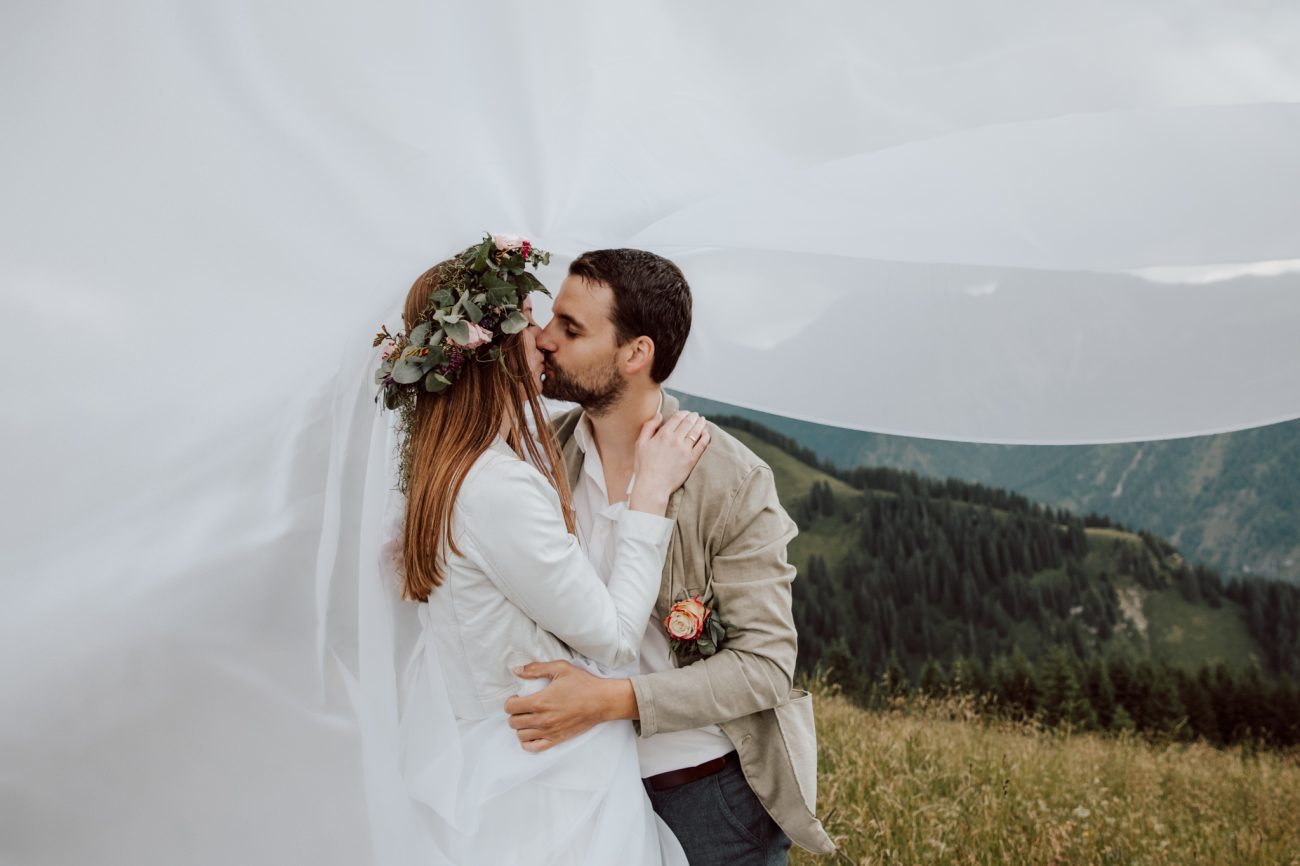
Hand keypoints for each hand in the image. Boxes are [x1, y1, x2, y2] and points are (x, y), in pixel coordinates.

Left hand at [504, 660, 635, 751]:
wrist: (602, 701)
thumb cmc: (582, 683)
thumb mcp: (560, 668)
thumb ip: (536, 669)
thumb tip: (516, 670)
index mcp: (540, 701)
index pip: (511, 707)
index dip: (510, 701)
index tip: (518, 697)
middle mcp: (542, 719)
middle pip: (513, 722)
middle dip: (514, 713)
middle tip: (523, 706)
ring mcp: (549, 731)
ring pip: (521, 735)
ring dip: (521, 726)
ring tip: (529, 718)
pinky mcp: (557, 739)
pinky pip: (534, 747)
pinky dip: (528, 742)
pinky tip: (532, 732)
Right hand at [629, 410, 709, 512]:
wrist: (653, 486)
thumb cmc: (644, 466)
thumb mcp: (640, 444)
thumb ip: (649, 427)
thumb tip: (659, 415)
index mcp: (663, 434)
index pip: (677, 418)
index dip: (683, 413)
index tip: (686, 413)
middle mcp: (675, 440)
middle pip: (688, 423)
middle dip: (693, 416)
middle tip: (696, 415)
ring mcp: (685, 450)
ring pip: (696, 432)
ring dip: (700, 424)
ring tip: (702, 421)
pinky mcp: (691, 460)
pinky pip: (702, 445)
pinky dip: (705, 437)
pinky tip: (706, 433)